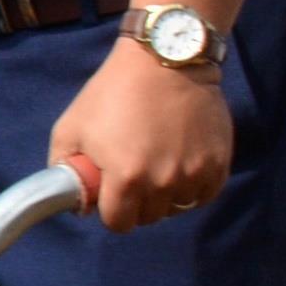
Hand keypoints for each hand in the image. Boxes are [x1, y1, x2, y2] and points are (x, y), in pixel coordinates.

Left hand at [47, 41, 234, 232]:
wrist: (165, 62)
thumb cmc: (112, 93)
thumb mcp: (70, 127)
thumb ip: (65, 167)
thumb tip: (76, 200)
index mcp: (126, 178)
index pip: (119, 223)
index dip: (111, 212)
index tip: (110, 197)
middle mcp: (164, 182)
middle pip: (149, 217)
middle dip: (137, 204)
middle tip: (133, 177)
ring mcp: (195, 174)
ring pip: (178, 208)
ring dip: (166, 196)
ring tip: (157, 168)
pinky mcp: (220, 163)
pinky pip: (204, 195)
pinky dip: (192, 188)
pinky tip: (180, 167)